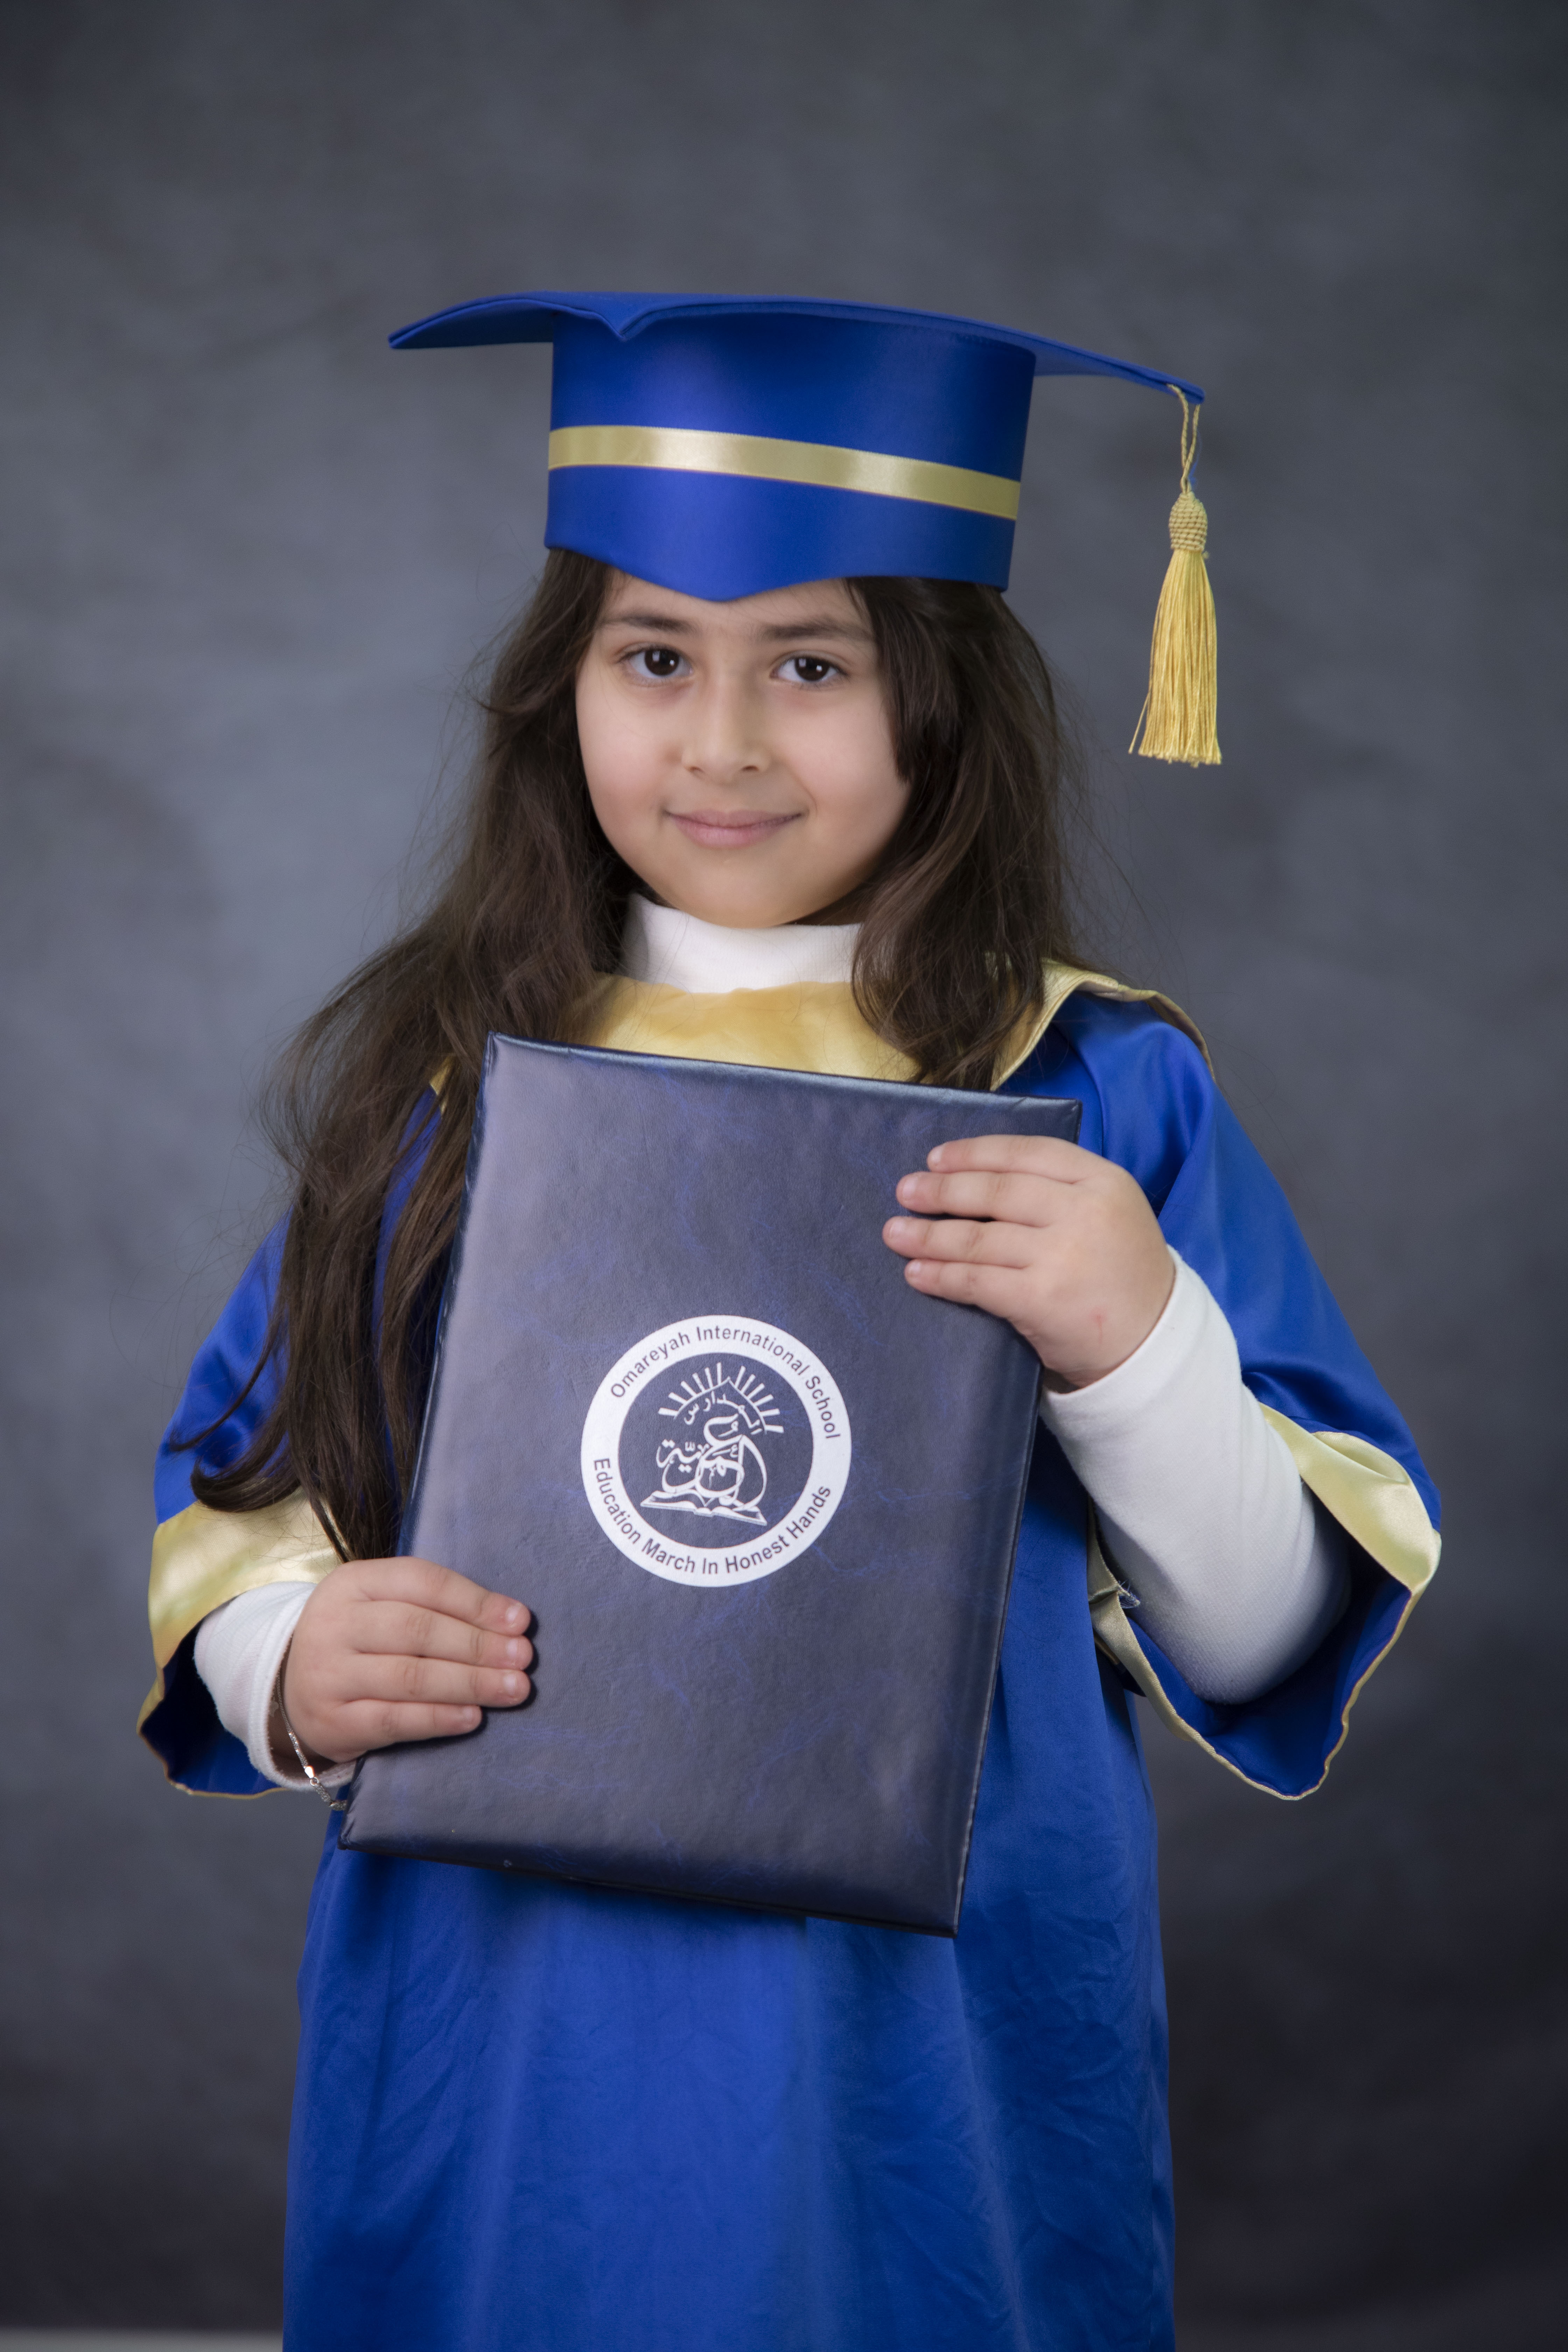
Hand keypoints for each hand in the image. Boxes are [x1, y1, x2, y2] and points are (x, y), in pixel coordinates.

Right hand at [278, 1556, 532, 1768]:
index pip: (422, 1583)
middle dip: (478, 1645)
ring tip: (513, 1688)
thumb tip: (511, 1620)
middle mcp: (334, 1623)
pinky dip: (438, 1719)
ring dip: (469, 1683)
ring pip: (409, 1677)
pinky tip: (472, 1717)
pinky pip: (393, 1720)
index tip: (520, 1621)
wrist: (292, 1685)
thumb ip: (437, 1606)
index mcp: (353, 1582)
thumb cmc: (360, 1639)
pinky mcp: (331, 1720)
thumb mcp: (384, 1604)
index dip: (475, 1602)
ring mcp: (328, 1674)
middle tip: (523, 1658)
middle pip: (418, 1631)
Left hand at [883, 1134, 1173, 1389]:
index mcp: (1103, 1180)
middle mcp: (1084, 1212)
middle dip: (943, 1190)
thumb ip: (1060, 1188)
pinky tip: (917, 1272)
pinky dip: (940, 1276)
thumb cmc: (1120, 1272)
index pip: (1028, 1153)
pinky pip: (975, 1281)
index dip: (976, 1152)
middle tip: (906, 1191)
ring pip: (978, 1237)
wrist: (1152, 1341)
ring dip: (928, 1234)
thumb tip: (977, 1175)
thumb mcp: (1109, 1210)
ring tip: (896, 1233)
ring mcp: (1062, 1256)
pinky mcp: (1040, 1300)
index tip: (937, 1158)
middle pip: (996, 1191)